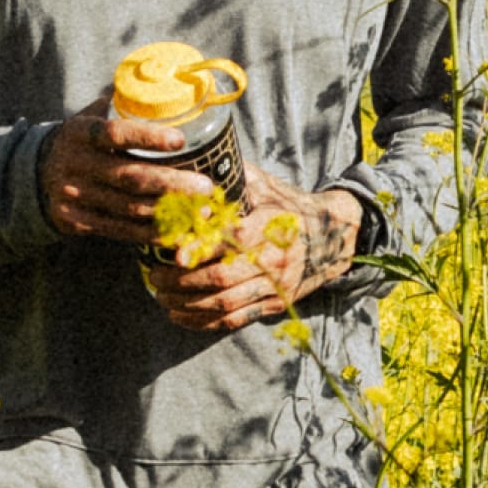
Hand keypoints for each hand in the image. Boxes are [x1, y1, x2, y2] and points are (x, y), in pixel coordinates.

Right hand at [40, 98, 208, 246]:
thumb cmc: (78, 142)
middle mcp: (77, 165)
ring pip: (130, 208)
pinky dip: (151, 233)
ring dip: (170, 211)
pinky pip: (121, 231)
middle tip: (206, 186)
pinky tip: (177, 230)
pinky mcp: (78, 222)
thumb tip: (160, 81)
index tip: (181, 140)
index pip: (116, 134)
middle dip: (173, 184)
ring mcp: (76, 196)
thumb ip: (118, 103)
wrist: (32, 175)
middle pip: (131, 177)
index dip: (149, 137)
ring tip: (201, 210)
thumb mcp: (87, 118)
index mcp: (81, 133)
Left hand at [147, 162, 362, 334]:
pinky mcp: (274, 305)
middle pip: (222, 278)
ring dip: (187, 305)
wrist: (332, 237)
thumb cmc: (288, 206)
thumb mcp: (265, 186)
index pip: (232, 241)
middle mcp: (273, 260)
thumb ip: (231, 179)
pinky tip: (180, 315)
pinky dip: (203, 323)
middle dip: (182, 282)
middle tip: (154, 277)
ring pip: (224, 304)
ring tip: (161, 297)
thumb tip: (191, 165)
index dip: (201, 248)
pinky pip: (234, 321)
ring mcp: (274, 286)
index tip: (175, 254)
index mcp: (270, 226)